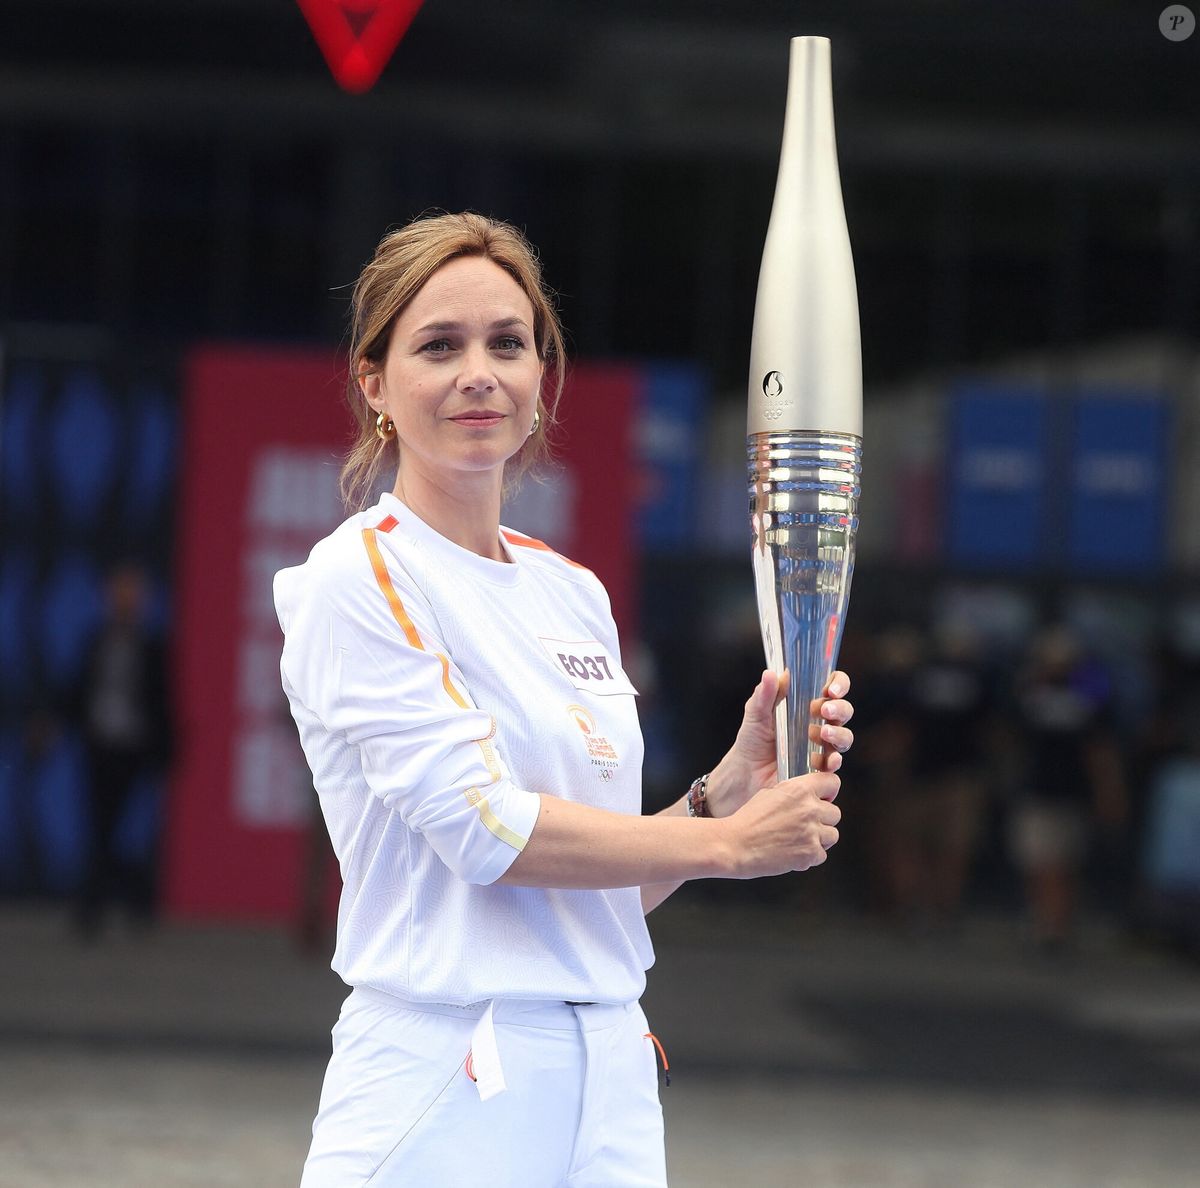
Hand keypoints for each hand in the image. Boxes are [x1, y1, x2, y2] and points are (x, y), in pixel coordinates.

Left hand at [706, 670, 854, 817]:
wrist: (745, 774)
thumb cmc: (752, 740)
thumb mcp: (755, 715)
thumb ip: (764, 695)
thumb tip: (771, 673)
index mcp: (807, 705)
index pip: (832, 688)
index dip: (839, 684)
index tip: (831, 689)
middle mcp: (819, 724)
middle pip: (844, 711)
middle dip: (839, 709)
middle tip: (824, 710)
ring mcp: (821, 747)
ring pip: (844, 737)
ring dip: (839, 733)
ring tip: (823, 734)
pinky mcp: (820, 769)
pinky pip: (835, 764)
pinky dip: (834, 761)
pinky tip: (827, 760)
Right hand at [723, 770, 841, 875]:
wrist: (734, 844)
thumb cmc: (747, 820)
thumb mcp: (770, 793)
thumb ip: (794, 793)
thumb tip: (809, 797)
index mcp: (800, 789)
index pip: (833, 783)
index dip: (828, 791)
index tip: (824, 798)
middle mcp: (810, 809)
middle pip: (835, 813)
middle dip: (823, 819)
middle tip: (805, 824)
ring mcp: (812, 832)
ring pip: (832, 835)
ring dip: (819, 838)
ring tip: (799, 839)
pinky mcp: (810, 854)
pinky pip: (822, 855)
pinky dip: (810, 856)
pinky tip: (793, 851)